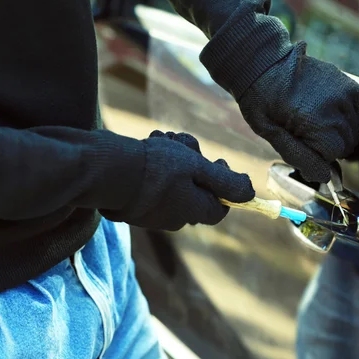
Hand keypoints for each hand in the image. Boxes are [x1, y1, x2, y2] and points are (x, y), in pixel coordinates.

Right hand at [100, 131, 253, 230]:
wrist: (107, 171)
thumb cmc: (156, 168)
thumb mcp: (198, 168)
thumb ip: (226, 182)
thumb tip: (250, 194)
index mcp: (194, 212)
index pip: (221, 206)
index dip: (225, 184)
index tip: (218, 161)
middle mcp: (175, 218)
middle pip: (197, 189)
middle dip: (195, 163)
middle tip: (184, 143)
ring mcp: (153, 213)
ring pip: (175, 182)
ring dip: (175, 158)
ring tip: (163, 139)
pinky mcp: (134, 203)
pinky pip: (154, 183)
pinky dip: (155, 164)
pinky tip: (149, 145)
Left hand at [238, 42, 358, 182]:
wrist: (263, 65)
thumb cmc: (262, 102)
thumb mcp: (272, 135)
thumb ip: (300, 157)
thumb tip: (325, 177)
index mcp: (316, 120)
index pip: (334, 154)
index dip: (317, 154)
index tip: (300, 142)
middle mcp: (336, 105)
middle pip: (346, 143)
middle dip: (328, 145)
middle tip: (304, 131)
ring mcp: (344, 91)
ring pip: (354, 129)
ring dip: (339, 132)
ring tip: (314, 121)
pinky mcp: (348, 82)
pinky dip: (349, 118)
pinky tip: (330, 115)